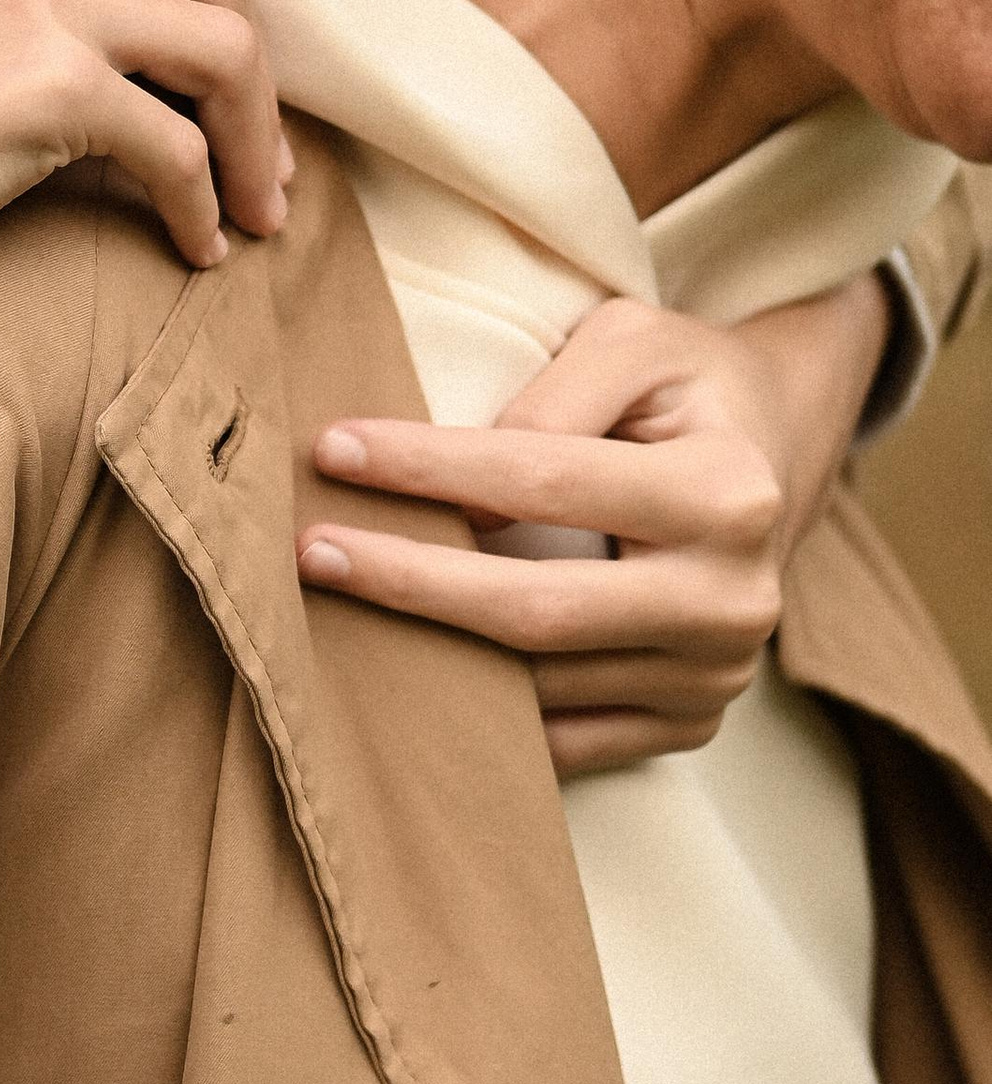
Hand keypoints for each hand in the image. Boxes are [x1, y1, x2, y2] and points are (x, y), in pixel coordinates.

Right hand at [0, 0, 289, 474]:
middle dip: (250, 62)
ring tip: (251, 202)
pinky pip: (180, 142)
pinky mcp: (53, 82)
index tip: (216, 65)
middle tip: (252, 146)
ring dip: (252, 134)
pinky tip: (195, 243)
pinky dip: (206, 200)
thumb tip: (123, 23)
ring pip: (223, 41)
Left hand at [296, 295, 799, 778]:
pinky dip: (481, 715)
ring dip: (429, 652)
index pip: (544, 480)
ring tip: (333, 610)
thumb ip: (554, 394)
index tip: (331, 449)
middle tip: (308, 551)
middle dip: (408, 582)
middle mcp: (733, 599)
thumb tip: (469, 491)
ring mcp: (714, 676)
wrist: (774, 455)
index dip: (429, 467)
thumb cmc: (684, 384)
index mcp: (726, 491)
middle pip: (535, 609)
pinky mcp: (689, 723)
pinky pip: (565, 743)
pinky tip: (406, 673)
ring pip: (540, 685)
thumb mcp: (632, 341)